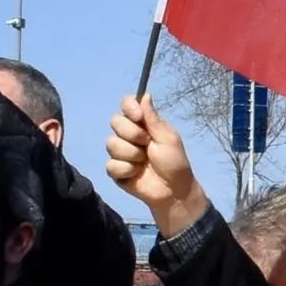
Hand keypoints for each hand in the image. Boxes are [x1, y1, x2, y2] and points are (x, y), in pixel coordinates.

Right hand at [105, 93, 209, 235]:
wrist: (173, 190)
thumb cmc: (174, 162)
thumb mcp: (167, 138)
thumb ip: (153, 118)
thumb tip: (145, 95)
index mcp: (142, 124)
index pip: (126, 104)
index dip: (129, 107)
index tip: (138, 116)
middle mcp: (128, 135)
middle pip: (115, 121)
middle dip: (132, 133)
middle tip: (147, 144)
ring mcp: (120, 152)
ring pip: (111, 143)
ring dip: (132, 154)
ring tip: (144, 162)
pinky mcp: (115, 169)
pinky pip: (111, 164)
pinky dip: (126, 170)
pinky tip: (136, 174)